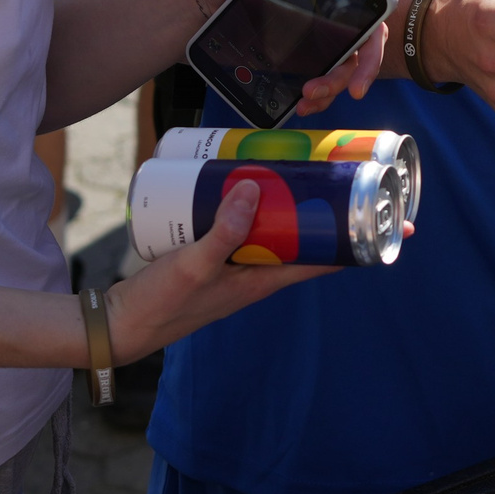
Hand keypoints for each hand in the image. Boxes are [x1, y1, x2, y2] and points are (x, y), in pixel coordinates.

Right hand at [101, 177, 336, 361]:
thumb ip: (223, 232)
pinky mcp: (212, 259)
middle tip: (324, 171)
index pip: (320, 262)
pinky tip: (234, 186)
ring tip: (285, 168)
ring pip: (268, 232)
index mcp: (263, 282)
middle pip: (297, 239)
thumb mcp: (194, 266)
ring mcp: (233, 267)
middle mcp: (255, 275)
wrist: (121, 324)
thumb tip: (254, 189)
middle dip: (313, 209)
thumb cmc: (163, 304)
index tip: (373, 216)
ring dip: (278, 205)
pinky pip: (239, 230)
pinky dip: (244, 210)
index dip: (349, 241)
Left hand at [286, 0, 470, 116]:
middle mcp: (337, 0)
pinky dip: (318, 93)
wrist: (196, 1)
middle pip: (372, 30)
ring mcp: (324, 26)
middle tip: (361, 89)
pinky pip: (325, 73)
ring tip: (312, 95)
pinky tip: (304, 104)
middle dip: (370, 63)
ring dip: (339, 82)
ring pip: (349, 59)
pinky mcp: (306, 49)